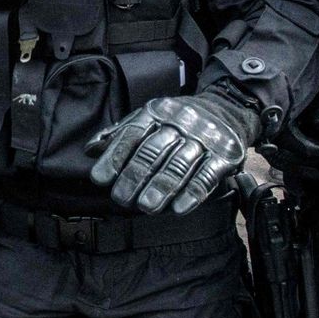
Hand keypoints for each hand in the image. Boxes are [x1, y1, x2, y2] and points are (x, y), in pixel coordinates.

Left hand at [88, 93, 255, 214]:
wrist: (229, 109)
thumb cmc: (179, 120)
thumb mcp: (149, 117)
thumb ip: (120, 133)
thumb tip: (90, 150)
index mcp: (157, 112)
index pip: (133, 134)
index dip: (115, 156)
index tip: (100, 179)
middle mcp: (180, 123)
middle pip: (154, 151)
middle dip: (135, 176)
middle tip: (121, 199)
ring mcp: (204, 138)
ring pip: (179, 164)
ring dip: (162, 187)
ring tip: (146, 207)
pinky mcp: (225, 154)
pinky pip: (207, 175)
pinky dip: (193, 192)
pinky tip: (179, 208)